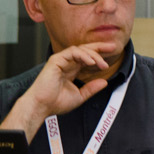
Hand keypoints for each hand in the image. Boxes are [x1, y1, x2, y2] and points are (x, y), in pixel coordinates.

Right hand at [2, 41, 122, 138]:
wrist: (42, 106)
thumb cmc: (55, 103)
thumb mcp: (80, 96)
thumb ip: (91, 89)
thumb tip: (104, 82)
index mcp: (72, 70)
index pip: (87, 57)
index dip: (99, 54)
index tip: (112, 52)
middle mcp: (67, 64)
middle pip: (85, 50)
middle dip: (99, 47)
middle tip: (112, 47)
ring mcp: (61, 61)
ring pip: (80, 50)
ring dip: (93, 55)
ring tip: (102, 64)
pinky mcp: (55, 60)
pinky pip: (72, 52)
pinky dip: (83, 55)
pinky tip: (91, 62)